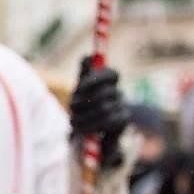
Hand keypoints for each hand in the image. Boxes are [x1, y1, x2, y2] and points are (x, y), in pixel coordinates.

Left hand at [69, 56, 129, 171]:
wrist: (88, 137)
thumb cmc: (81, 109)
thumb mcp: (80, 91)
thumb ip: (84, 73)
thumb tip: (87, 56)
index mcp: (110, 84)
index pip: (111, 74)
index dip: (96, 78)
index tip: (80, 87)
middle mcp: (118, 95)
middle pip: (105, 93)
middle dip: (84, 101)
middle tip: (71, 108)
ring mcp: (122, 110)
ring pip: (106, 110)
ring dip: (86, 117)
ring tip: (74, 123)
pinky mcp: (122, 125)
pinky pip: (110, 124)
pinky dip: (95, 128)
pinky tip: (86, 132)